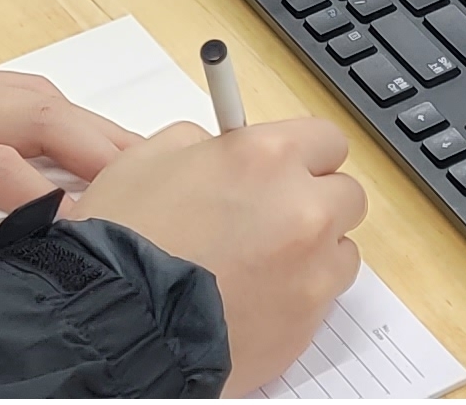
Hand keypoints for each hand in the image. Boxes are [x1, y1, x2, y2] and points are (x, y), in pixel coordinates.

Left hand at [0, 26, 135, 310]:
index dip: (42, 199)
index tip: (88, 228)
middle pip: (38, 120)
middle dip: (103, 150)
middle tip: (164, 185)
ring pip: (42, 99)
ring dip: (99, 128)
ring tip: (155, 161)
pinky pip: (26, 91)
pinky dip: (73, 114)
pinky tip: (97, 137)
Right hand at [67, 119, 367, 395]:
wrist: (119, 325)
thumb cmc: (125, 244)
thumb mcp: (147, 160)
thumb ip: (201, 143)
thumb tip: (222, 148)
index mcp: (266, 157)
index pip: (327, 140)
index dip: (304, 155)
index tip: (288, 170)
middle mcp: (302, 208)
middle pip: (346, 194)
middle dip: (315, 202)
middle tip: (274, 219)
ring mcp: (312, 268)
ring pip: (342, 249)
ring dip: (313, 252)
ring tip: (263, 266)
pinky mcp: (309, 320)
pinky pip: (326, 297)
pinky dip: (301, 295)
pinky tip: (259, 298)